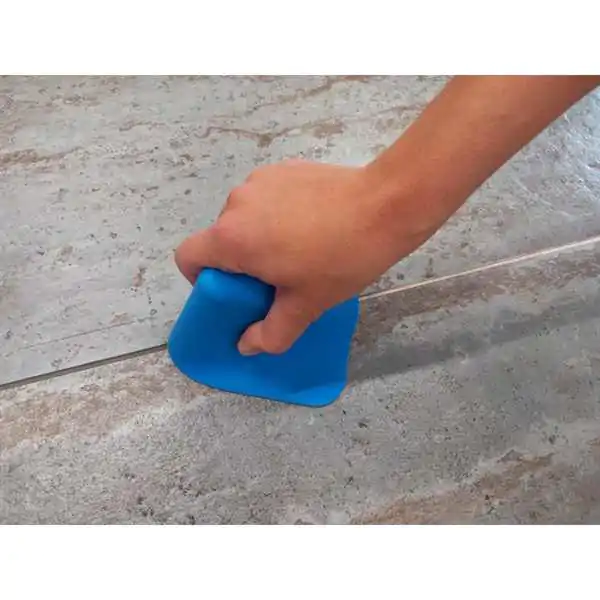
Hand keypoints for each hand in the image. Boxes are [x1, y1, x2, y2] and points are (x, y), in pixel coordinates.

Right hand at [174, 160, 429, 354]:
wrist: (385, 206)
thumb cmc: (340, 259)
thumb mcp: (305, 305)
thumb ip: (270, 333)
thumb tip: (246, 345)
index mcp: (233, 238)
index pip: (188, 257)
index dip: (200, 278)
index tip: (233, 290)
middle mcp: (237, 203)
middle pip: (221, 239)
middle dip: (241, 261)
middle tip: (279, 276)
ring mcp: (260, 180)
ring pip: (245, 217)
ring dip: (261, 235)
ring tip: (301, 246)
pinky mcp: (284, 167)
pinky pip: (267, 197)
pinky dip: (278, 213)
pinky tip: (313, 221)